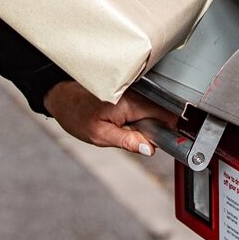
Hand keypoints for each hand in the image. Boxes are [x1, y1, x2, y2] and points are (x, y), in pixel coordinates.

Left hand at [44, 80, 177, 155]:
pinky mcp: (130, 91)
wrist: (62, 97)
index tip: (176, 142)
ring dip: (151, 124)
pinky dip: (143, 117)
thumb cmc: (76, 115)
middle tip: (145, 141)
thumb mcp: (100, 136)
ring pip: (154, 110)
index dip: (173, 129)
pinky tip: (130, 124)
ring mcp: (134, 90)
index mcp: (131, 103)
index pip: (165, 114)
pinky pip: (145, 106)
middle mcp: (135, 92)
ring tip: (133, 132)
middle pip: (162, 112)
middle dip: (160, 129)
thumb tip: (150, 149)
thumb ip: (128, 141)